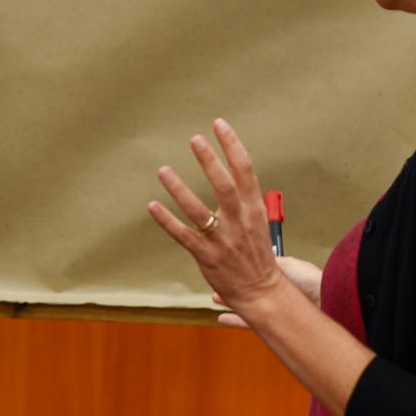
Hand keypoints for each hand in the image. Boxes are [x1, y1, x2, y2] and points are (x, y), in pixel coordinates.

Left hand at [147, 119, 292, 324]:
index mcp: (253, 209)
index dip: (232, 145)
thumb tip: (233, 170)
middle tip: (195, 139)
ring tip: (163, 169)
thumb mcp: (257, 221)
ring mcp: (222, 239)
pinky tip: (153, 206)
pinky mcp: (206, 256)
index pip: (245, 170)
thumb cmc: (257, 254)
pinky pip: (183, 235)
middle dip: (210, 160)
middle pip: (224, 185)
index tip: (219, 124)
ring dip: (179, 189)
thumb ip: (245, 198)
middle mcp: (239, 221)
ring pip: (199, 211)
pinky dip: (167, 221)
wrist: (262, 291)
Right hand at [210, 256, 320, 327]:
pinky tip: (223, 317)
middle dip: (232, 287)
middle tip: (216, 286)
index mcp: (279, 275)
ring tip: (216, 300)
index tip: (225, 269)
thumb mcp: (285, 265)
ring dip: (232, 302)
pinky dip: (236, 319)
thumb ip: (267, 262)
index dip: (239, 271)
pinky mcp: (274, 322)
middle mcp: (275, 291)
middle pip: (248, 289)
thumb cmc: (313, 280)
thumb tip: (251, 253)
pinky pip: (251, 320)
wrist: (330, 301)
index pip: (254, 272)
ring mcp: (274, 306)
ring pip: (248, 304)